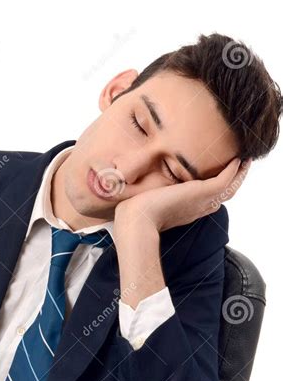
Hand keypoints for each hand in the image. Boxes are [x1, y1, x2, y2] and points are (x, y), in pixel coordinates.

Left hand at [114, 157, 250, 232]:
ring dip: (239, 174)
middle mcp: (198, 207)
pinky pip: (227, 180)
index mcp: (188, 210)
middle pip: (224, 194)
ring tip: (244, 159)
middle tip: (240, 164)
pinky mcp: (203, 192)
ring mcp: (202, 201)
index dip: (218, 188)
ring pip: (230, 188)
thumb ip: (151, 195)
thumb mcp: (147, 201)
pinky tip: (237, 159)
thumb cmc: (135, 214)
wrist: (136, 221)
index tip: (220, 175)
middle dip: (233, 180)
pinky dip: (235, 171)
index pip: (209, 199)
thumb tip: (138, 190)